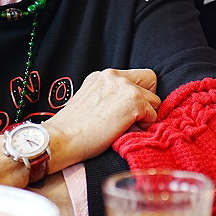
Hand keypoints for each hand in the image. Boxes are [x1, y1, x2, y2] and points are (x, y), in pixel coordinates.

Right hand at [43, 68, 160, 169]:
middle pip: (150, 81)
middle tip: (134, 118)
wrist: (61, 139)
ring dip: (145, 115)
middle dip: (147, 100)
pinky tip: (126, 132)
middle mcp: (114, 76)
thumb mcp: (90, 101)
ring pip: (154, 100)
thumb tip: (131, 107)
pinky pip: (153, 115)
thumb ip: (110, 96)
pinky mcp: (133, 101)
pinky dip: (144, 126)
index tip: (129, 109)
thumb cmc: (72, 129)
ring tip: (126, 128)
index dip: (138, 93)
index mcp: (103, 76)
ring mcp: (125, 87)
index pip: (136, 76)